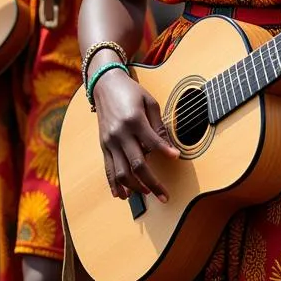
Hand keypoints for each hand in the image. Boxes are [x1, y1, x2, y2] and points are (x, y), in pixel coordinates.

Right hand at [91, 66, 179, 202]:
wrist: (105, 85)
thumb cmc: (131, 91)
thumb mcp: (150, 101)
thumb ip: (158, 124)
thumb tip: (168, 146)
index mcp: (134, 120)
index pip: (152, 142)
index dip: (166, 151)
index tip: (176, 157)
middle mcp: (120, 134)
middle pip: (137, 165)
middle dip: (152, 183)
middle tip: (164, 195)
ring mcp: (110, 142)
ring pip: (121, 172)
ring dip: (135, 188)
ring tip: (147, 193)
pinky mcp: (103, 146)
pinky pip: (108, 170)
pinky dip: (115, 184)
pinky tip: (122, 195)